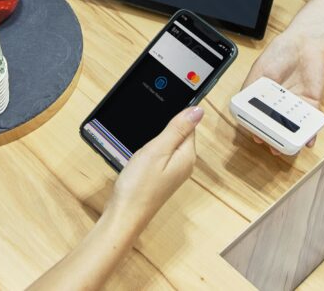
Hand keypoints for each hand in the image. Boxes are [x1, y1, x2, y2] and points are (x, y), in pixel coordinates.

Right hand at [105, 106, 202, 233]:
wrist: (125, 214)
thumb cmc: (139, 184)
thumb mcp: (158, 150)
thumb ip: (178, 129)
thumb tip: (198, 110)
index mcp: (188, 155)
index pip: (189, 125)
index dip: (173, 117)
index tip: (157, 116)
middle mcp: (185, 164)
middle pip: (179, 135)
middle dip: (163, 129)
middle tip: (145, 135)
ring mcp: (173, 172)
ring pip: (168, 145)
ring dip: (155, 141)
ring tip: (142, 148)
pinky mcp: (162, 177)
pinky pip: (161, 156)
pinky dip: (151, 152)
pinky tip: (141, 157)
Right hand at [240, 30, 323, 153]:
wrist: (304, 42)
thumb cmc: (280, 53)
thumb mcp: (258, 71)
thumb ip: (249, 90)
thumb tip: (241, 108)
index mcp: (264, 97)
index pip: (259, 117)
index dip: (258, 129)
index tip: (256, 136)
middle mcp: (280, 103)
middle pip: (276, 126)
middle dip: (274, 139)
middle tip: (271, 146)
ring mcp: (296, 104)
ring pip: (293, 127)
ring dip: (290, 140)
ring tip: (286, 148)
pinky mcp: (312, 102)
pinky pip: (311, 121)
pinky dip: (310, 133)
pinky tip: (307, 141)